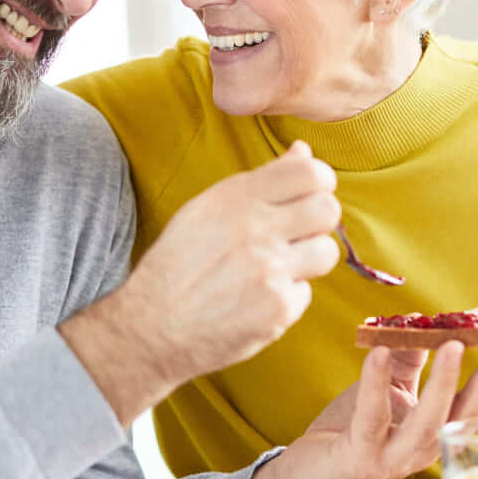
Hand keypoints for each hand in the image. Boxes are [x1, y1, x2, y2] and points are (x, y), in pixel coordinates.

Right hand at [60, 141, 340, 424]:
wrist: (150, 327)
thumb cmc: (177, 266)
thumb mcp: (206, 209)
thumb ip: (260, 181)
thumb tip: (302, 151)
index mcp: (235, 197)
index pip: (311, 172)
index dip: (320, 183)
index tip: (308, 197)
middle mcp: (255, 227)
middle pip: (328, 209)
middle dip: (319, 222)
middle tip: (298, 236)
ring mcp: (269, 269)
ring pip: (326, 251)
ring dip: (308, 261)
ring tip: (277, 269)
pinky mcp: (278, 308)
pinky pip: (305, 293)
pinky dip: (285, 298)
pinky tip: (255, 301)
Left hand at [249, 331, 477, 478]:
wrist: (308, 475)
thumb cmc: (350, 431)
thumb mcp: (386, 391)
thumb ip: (407, 362)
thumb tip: (423, 325)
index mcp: (434, 432)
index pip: (476, 403)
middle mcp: (423, 449)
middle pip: (467, 414)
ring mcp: (395, 457)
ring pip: (429, 422)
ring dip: (444, 382)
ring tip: (452, 344)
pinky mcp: (362, 457)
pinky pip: (372, 417)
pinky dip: (376, 384)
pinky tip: (380, 353)